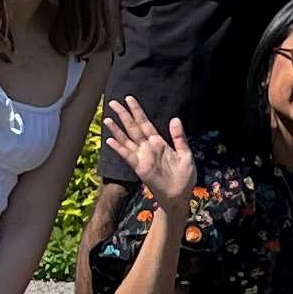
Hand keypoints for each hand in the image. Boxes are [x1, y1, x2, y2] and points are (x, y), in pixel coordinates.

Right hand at [99, 98, 198, 219]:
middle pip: (133, 128)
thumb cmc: (184, 176)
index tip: (129, 99)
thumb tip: (174, 118)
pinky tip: (109, 140)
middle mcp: (148, 148)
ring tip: (107, 118)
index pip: (145, 123)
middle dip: (123, 115)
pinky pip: (127, 155)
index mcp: (159, 142)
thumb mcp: (185, 153)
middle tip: (113, 102)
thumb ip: (178, 137)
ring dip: (117, 129)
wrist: (180, 194)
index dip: (137, 111)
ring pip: (127, 139)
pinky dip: (119, 147)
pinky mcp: (139, 167)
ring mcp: (142, 157)